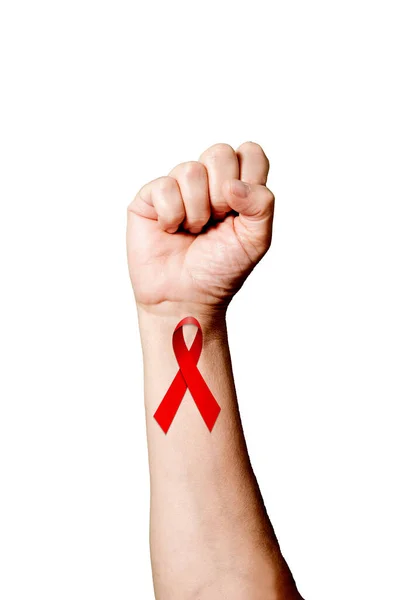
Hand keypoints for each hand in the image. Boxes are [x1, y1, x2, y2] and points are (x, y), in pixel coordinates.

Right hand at [127, 142, 273, 315]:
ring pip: (191, 170)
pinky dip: (171, 216)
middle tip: (216, 221)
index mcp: (238, 187)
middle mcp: (208, 182)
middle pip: (220, 152)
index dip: (249, 178)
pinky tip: (171, 231)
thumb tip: (233, 184)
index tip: (240, 211)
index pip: (250, 153)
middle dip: (221, 194)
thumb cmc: (219, 271)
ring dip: (196, 211)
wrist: (186, 297)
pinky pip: (164, 187)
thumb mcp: (256, 240)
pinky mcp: (150, 198)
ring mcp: (178, 187)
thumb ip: (261, 205)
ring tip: (193, 231)